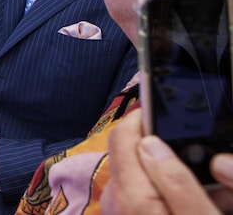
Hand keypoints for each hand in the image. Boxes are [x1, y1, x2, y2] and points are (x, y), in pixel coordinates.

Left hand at [101, 110, 232, 214]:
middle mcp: (115, 198)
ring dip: (167, 168)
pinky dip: (163, 187)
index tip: (168, 114)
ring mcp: (118, 206)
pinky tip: (188, 201)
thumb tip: (151, 142)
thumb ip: (175, 180)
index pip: (122, 134)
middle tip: (199, 160)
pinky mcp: (125, 213)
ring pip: (139, 168)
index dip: (144, 117)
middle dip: (163, 147)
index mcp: (129, 194)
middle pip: (130, 149)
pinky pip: (141, 187)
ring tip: (204, 188)